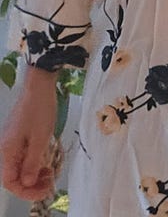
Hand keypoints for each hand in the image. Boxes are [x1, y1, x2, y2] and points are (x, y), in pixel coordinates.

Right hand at [0, 66, 57, 200]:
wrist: (39, 86)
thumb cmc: (40, 110)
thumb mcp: (40, 139)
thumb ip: (33, 162)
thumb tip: (28, 182)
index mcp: (8, 151)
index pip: (10, 182)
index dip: (26, 191)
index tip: (45, 191)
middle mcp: (7, 149)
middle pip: (14, 176)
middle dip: (32, 184)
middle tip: (50, 184)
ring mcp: (13, 142)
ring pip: (20, 167)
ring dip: (34, 174)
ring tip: (51, 174)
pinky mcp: (20, 135)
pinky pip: (24, 156)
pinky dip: (35, 162)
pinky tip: (47, 162)